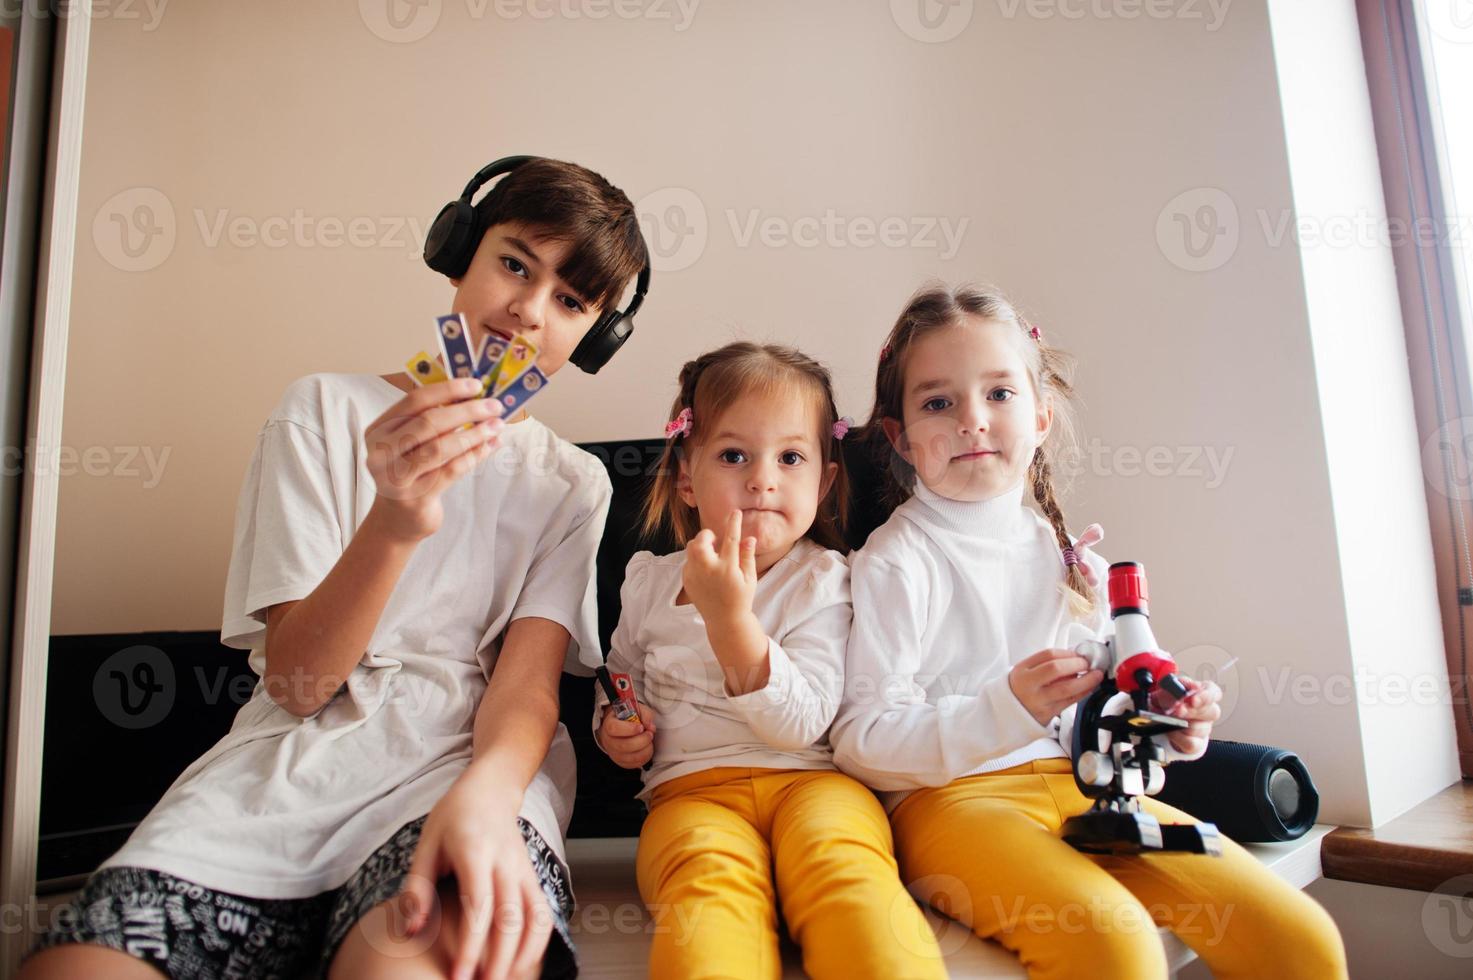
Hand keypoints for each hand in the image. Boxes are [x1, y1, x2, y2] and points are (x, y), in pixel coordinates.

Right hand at [365, 377, 504, 541]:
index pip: (414, 401)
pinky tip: (490, 446)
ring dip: (475, 434)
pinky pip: (451, 471)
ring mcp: (396, 478)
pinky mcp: (415, 498)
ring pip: (441, 448)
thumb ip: (432, 421)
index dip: (447, 390)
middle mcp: (381, 453)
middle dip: (466, 411)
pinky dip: (474, 456)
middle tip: (494, 406)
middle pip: (428, 423)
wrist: (397, 520)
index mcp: (378, 430)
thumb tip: (473, 396)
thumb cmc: (410, 473)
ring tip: (497, 425)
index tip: (476, 385)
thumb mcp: (411, 444)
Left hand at [399, 774, 550, 979]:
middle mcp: (506, 863)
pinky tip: (522, 963)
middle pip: (511, 919)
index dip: (470, 946)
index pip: (479, 907)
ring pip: (535, 918)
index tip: (458, 976)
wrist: (491, 790)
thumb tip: (412, 931)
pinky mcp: (533, 876)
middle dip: (497, 961)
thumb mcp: (426, 845)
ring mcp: (524, 869)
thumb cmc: (453, 817)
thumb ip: (418, 888)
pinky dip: (538, 941)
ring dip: (523, 955)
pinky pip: (543, 913)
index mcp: (475, 853)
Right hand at [596, 700, 656, 768]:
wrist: (620, 728)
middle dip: (642, 740)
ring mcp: (614, 753)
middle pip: (623, 746)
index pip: (614, 729)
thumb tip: (650, 725)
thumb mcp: (636, 710)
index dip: (629, 729)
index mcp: (609, 725)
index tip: (641, 727)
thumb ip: (645, 714)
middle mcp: (609, 741)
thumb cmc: (628, 718)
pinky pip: (635, 764)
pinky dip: (645, 757)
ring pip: (630, 757)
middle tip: (650, 734)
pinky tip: (647, 748)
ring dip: (645, 749)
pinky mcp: (621, 762)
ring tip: (649, 741)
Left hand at [682, 509, 756, 622]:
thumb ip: (747, 557)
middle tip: (714, 539)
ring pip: (691, 548)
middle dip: (706, 535)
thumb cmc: (741, 598)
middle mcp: (709, 570)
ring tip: (711, 554)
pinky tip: (706, 569)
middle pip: (701, 541)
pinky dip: (696, 559)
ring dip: (700, 545)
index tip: (735, 512)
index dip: (734, 523)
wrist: (723, 620)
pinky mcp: (687, 580)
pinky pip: (688, 561)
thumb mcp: (750, 579)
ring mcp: (695, 575)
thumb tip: (749, 537)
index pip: (731, 539)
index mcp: (728, 569)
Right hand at [1008, 649, 1103, 725]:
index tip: (1079, 654)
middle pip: (1056, 669)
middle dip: (1077, 664)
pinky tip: (1089, 688)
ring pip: (1066, 688)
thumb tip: (1076, 657)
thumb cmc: (1022, 689)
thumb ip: (1047, 663)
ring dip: (1086, 680)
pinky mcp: (1048, 714)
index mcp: (1023, 670)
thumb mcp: (1026, 671)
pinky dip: (1083, 693)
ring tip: (1096, 675)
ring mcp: (1038, 700)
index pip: (1048, 655)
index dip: (1068, 653)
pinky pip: (1069, 702)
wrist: (1008, 713)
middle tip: (1088, 664)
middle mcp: (1029, 685)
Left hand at [1152, 675, 1220, 754]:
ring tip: (1168, 720)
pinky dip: (1178, 737)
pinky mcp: (1196, 744)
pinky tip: (1169, 731)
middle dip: (1193, 711)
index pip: (1214, 692)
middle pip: (1212, 712)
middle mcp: (1207, 712)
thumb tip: (1189, 686)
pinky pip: (1191, 743)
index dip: (1207, 696)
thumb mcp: (1165, 689)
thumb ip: (1176, 685)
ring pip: (1201, 729)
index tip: (1193, 699)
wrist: (1156, 720)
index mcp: (1202, 694)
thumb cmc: (1165, 701)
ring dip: (1183, 725)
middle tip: (1177, 710)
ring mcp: (1204, 728)